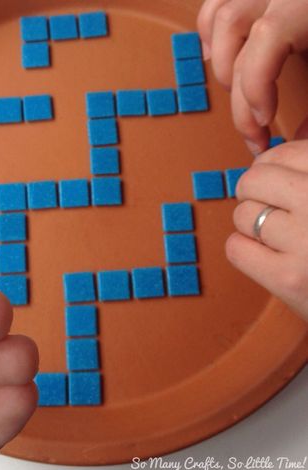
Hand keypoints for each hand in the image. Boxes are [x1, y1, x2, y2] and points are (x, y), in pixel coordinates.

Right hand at [197, 0, 307, 153]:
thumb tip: (300, 138)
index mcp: (307, 1)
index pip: (268, 37)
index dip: (256, 87)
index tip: (265, 123)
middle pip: (235, 32)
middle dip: (237, 91)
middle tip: (253, 128)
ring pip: (220, 16)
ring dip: (219, 60)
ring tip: (232, 92)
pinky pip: (218, 4)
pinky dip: (211, 34)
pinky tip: (221, 56)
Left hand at [226, 139, 307, 321]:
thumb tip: (295, 129)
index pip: (287, 153)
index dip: (273, 165)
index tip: (278, 179)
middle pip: (255, 180)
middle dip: (254, 191)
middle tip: (268, 206)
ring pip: (243, 214)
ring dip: (251, 224)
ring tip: (276, 236)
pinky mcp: (289, 279)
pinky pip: (236, 248)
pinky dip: (244, 250)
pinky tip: (266, 256)